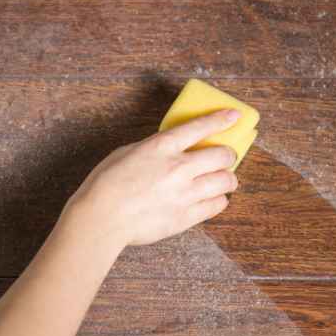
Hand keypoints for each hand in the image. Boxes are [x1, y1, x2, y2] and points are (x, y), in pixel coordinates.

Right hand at [63, 109, 240, 245]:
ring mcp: (184, 193)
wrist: (101, 219)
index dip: (221, 119)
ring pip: (226, 181)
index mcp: (161, 147)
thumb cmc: (106, 185)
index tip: (234, 116)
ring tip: (222, 181)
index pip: (200, 127)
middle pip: (222, 155)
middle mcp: (178, 168)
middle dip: (228, 155)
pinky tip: (211, 199)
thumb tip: (171, 150)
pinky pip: (217, 205)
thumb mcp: (128, 153)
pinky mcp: (186, 217)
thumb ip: (155, 149)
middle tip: (225, 158)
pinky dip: (218, 200)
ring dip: (227, 179)